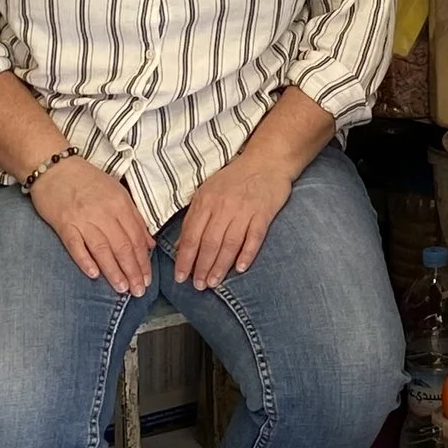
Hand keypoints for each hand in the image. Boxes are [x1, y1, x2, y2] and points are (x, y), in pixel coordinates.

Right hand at [31, 155, 153, 293]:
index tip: (147, 278)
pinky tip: (94, 275)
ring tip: (122, 289)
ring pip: (102, 249)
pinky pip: (76, 245)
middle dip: (133, 271)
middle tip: (138, 290)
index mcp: (120, 204)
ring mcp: (83, 218)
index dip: (143, 261)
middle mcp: (104, 212)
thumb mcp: (117, 193)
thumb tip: (149, 244)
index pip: (136, 238)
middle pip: (122, 246)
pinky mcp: (64, 223)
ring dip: (114, 271)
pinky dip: (85, 260)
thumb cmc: (87, 180)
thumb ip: (134, 218)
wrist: (54, 166)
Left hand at [175, 144, 297, 291]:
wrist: (267, 161)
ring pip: (229, 243)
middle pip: (209, 242)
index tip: (180, 276)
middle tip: (198, 285)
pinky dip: (247, 254)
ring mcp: (244, 210)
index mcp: (206, 201)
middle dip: (201, 267)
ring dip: (220, 266)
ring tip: (213, 283)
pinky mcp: (263, 213)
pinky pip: (254, 237)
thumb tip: (181, 246)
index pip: (191, 235)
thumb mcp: (208, 192)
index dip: (185, 258)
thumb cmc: (235, 178)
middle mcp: (223, 206)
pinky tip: (240, 269)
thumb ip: (194, 218)